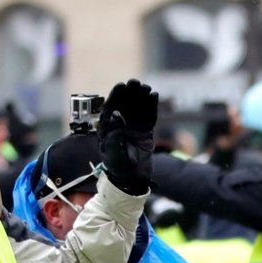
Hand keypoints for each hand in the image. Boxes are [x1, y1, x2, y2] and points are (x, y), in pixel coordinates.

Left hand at [98, 79, 158, 194]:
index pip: (110, 108)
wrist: (132, 179)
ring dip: (141, 97)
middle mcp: (120, 125)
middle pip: (124, 104)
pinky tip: (154, 96)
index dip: (115, 96)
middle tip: (135, 83)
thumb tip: (116, 113)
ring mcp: (133, 127)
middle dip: (129, 93)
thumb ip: (114, 133)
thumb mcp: (113, 151)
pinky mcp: (145, 130)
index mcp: (108, 128)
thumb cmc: (118, 167)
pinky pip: (149, 115)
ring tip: (146, 87)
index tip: (121, 86)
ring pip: (137, 108)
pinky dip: (151, 106)